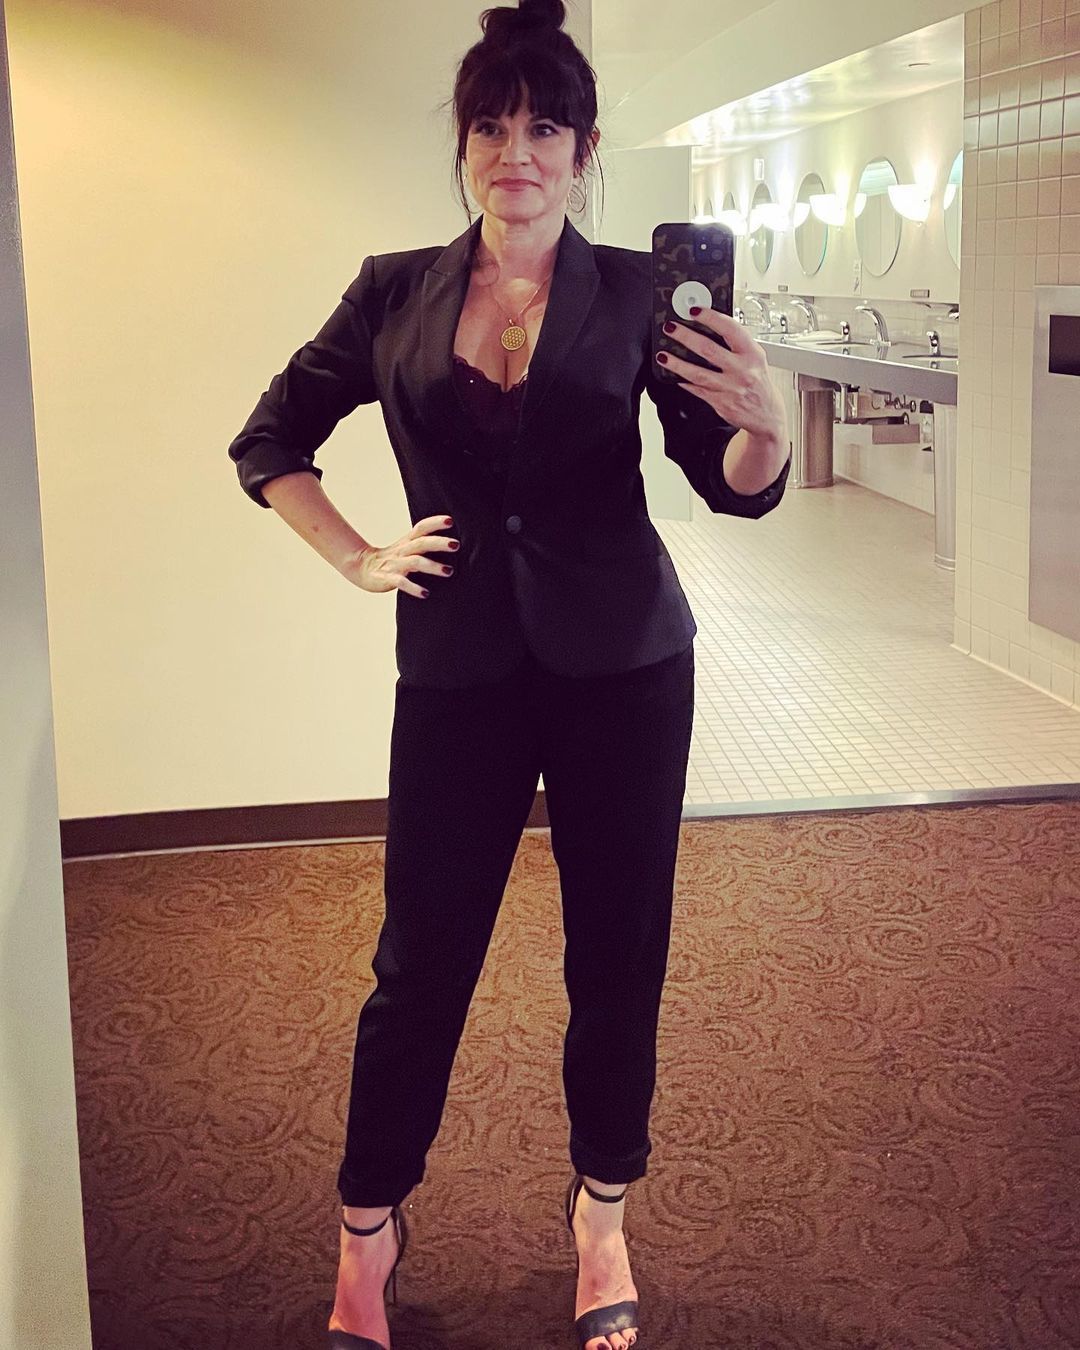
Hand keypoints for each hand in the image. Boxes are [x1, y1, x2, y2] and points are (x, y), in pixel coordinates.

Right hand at [339, 513, 457, 598]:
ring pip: (415, 562)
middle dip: (439, 543)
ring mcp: (394, 565)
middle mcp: (402, 551)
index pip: (421, 528)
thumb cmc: (391, 560)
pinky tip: (425, 594)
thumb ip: (424, 545)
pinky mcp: (386, 579)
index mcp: (407, 542)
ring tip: (449, 571)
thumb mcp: (407, 549)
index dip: (435, 523)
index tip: (451, 521)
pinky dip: (413, 588)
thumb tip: (451, 544)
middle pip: (421, 543)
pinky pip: (401, 582)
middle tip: (456, 545)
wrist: (361, 568)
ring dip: (433, 566)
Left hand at [658, 308, 785, 446]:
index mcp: (752, 353)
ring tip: (663, 356)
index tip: (694, 311)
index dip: (710, 317)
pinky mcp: (721, 404)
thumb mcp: (755, 357)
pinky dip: (684, 382)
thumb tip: (709, 326)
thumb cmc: (758, 381)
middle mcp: (742, 370)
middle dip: (685, 337)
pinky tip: (675, 376)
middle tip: (671, 329)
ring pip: (698, 373)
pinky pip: (698, 390)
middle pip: (708, 349)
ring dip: (677, 363)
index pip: (730, 329)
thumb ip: (736, 344)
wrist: (767, 413)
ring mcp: (731, 388)